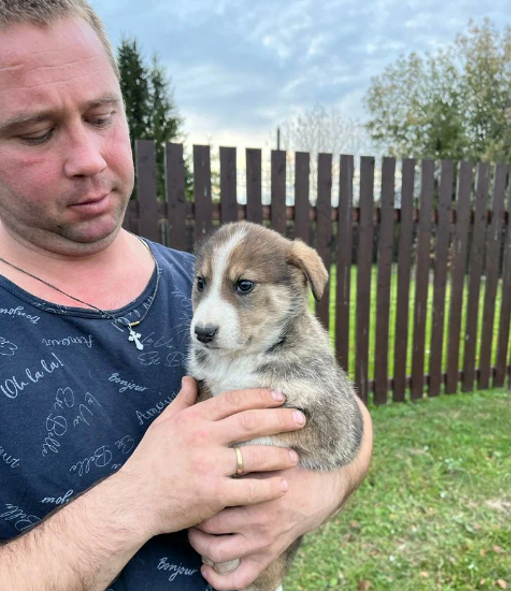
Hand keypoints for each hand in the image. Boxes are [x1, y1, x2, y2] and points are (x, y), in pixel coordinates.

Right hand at [119, 377, 304, 539]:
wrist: (134, 500)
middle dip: (279, 419)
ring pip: (254, 456)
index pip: (233, 401)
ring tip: (296, 454)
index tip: (280, 396)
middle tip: (301, 418)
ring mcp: (208, 466)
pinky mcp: (213, 494)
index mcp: (193, 419)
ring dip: (279, 454)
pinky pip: (249, 490)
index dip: (259, 397)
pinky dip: (269, 488)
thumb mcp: (162, 424)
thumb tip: (190, 379)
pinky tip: (283, 485)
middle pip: (250, 423)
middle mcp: (203, 438)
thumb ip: (181, 401)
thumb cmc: (149, 460)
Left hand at [189, 397, 373, 590]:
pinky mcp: (270, 550)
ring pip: (216, 549)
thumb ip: (238, 417)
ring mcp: (262, 532)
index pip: (207, 480)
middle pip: (207, 517)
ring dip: (199, 546)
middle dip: (190, 517)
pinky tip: (207, 572)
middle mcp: (253, 504)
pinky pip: (240, 576)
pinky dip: (220, 580)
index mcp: (248, 473)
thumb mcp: (269, 433)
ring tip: (193, 534)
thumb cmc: (298, 452)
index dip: (187, 484)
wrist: (331, 478)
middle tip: (182, 510)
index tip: (177, 480)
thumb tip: (208, 388)